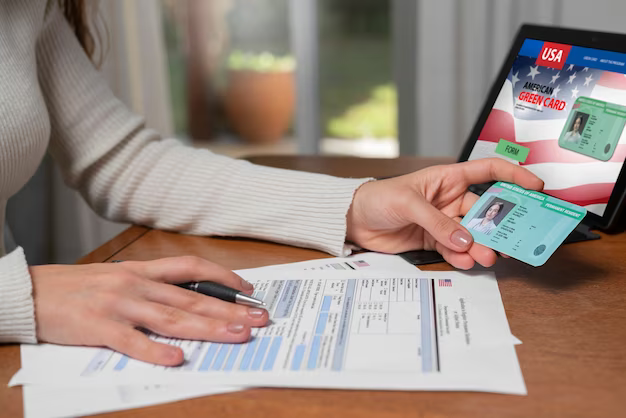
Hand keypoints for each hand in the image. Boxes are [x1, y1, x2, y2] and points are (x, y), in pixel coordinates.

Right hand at [30, 256, 268, 365]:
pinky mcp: (98, 327)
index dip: (223, 278)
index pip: (192, 268)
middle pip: (191, 297)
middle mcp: (136, 284)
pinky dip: (155, 351)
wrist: (30, 292)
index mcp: (142, 271)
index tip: (248, 291)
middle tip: (259, 319)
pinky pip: (132, 341)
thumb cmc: (76, 288)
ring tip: (236, 335)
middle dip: (229, 310)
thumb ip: (151, 288)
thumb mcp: (118, 279)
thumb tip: (188, 302)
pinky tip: (177, 359)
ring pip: (172, 317)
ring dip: (208, 328)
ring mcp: (119, 305)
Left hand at [346, 158, 542, 268]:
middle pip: (485, 211)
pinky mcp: (434, 241)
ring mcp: (444, 222)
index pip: (488, 171)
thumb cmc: (378, 197)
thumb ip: (436, 222)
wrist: (354, 220)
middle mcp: (450, 200)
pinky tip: (466, 259)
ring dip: (481, 245)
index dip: (514, 176)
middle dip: (499, 225)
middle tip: (510, 239)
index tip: (535, 187)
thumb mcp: (408, 203)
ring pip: (472, 234)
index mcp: (448, 178)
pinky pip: (455, 249)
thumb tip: (464, 240)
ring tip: (486, 256)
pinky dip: (462, 256)